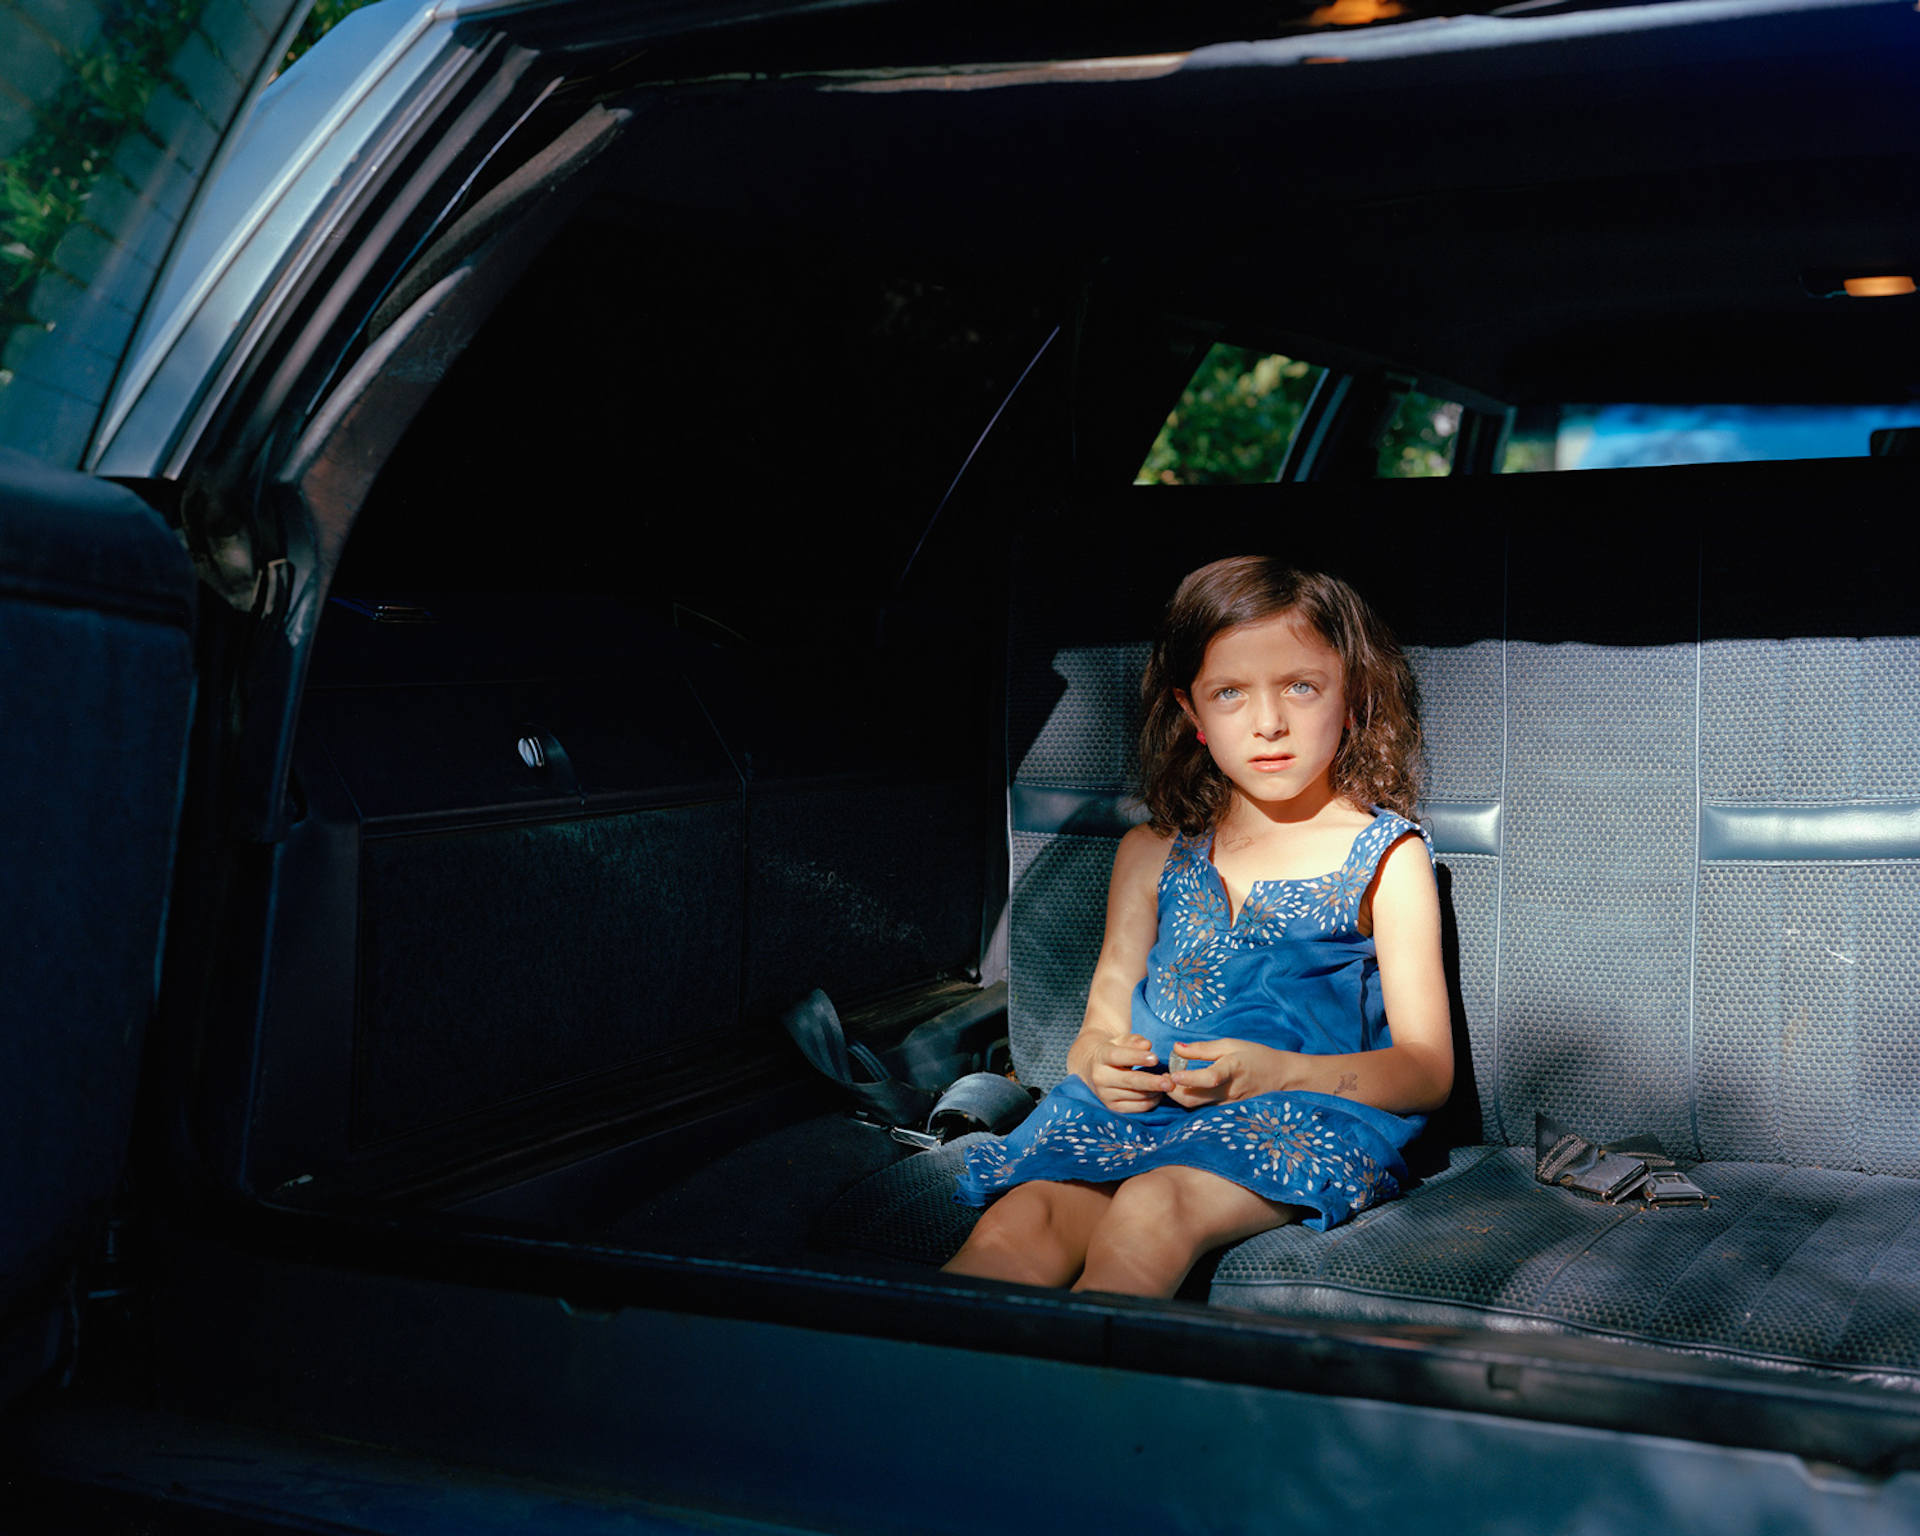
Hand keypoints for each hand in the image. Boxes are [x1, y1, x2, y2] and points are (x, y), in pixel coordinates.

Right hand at [1073, 1032, 1173, 1113]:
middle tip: (1169, 1082)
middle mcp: (1099, 1077)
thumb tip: (1147, 1045)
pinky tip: (1159, 1093)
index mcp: (1100, 1056)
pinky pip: (1136, 1107)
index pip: (1117, 1057)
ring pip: (1135, 1095)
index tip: (1155, 1058)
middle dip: (1151, 1082)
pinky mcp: (1112, 1107)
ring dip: (1155, 1091)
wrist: (1090, 1067)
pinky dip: (1151, 1102)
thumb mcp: (1120, 1040)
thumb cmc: (1111, 1050)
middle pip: (1128, 1081)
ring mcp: (1104, 1094)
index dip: (1136, 1058)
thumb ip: (1133, 1040)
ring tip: (1168, 1084)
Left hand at [1166, 1038, 1294, 1107]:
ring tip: (1171, 1080)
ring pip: (1196, 1106)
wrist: (1278, 1075)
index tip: (1173, 1075)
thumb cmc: (1254, 1055)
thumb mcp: (1229, 1044)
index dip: (1190, 1078)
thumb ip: (1202, 1048)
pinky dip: (1189, 1099)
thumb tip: (1176, 1048)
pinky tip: (1184, 1087)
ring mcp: (1227, 1103)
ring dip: (1179, 1096)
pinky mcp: (1225, 1109)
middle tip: (1163, 1076)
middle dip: (1174, 1091)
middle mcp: (1229, 1090)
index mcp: (1232, 1068)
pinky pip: (1202, 1107)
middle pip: (1195, 1099)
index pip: (1209, 1077)